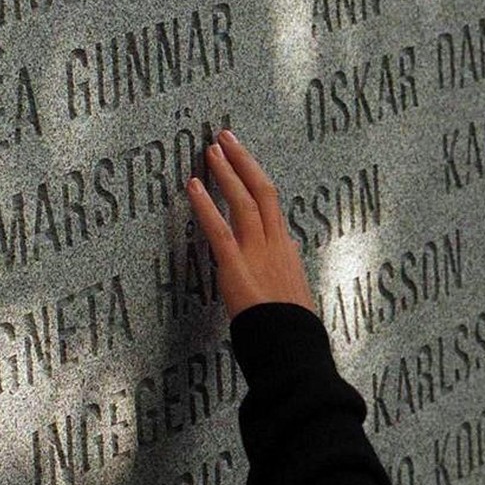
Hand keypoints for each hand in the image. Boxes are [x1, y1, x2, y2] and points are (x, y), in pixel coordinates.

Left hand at [186, 130, 314, 319]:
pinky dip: (205, 206)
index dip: (256, 180)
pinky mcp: (236, 267)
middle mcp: (276, 244)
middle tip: (226, 138)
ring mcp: (258, 253)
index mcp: (287, 251)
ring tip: (211, 150)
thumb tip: (280, 265)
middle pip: (262, 191)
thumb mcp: (292, 295)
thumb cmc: (290, 329)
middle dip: (244, 161)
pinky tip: (193, 187)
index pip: (272, 206)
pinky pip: (220, 230)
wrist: (291, 346)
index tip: (244, 163)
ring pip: (244, 202)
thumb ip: (282, 275)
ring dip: (227, 172)